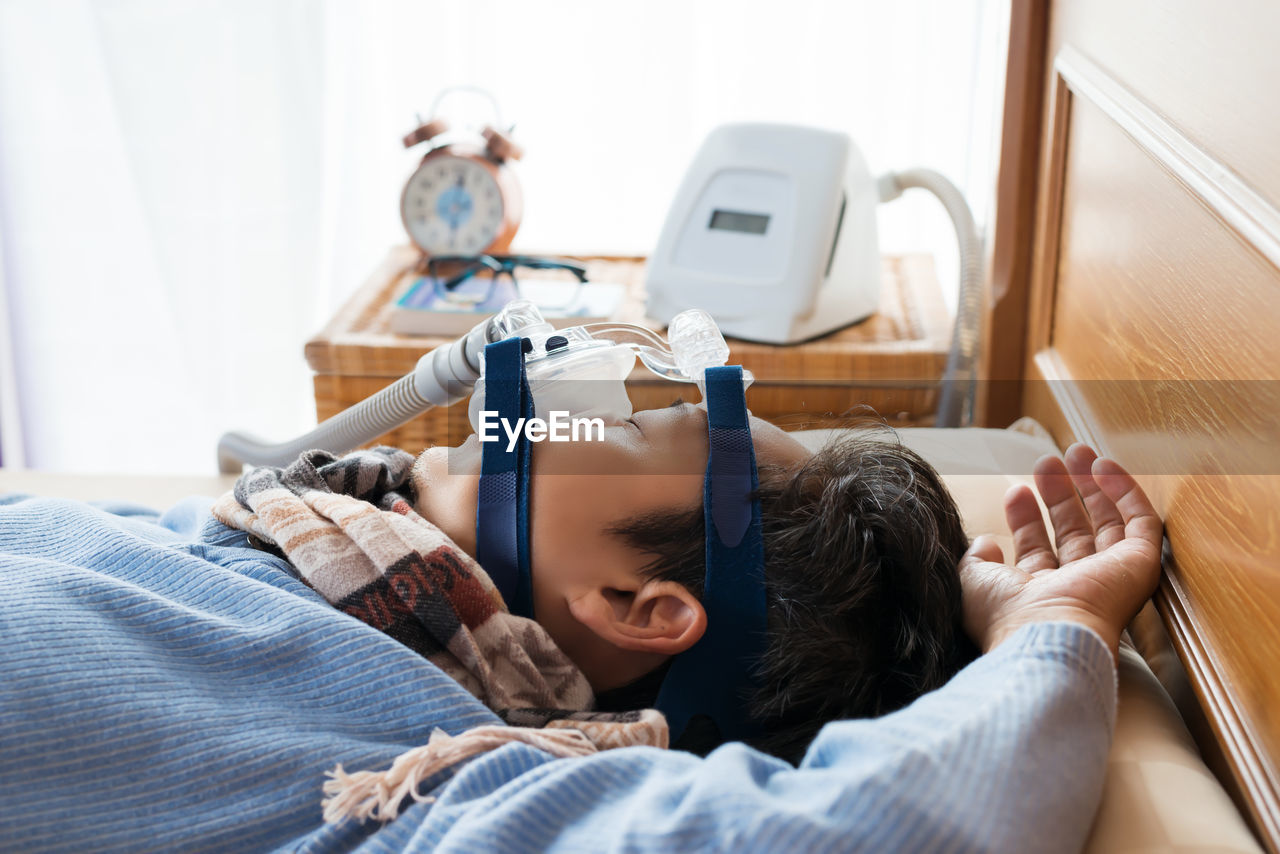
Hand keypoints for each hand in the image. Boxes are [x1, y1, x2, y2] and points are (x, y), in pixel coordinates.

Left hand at [959, 444, 1163, 659]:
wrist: (1045, 634)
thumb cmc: (1005, 615)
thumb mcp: (974, 583)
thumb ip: (976, 561)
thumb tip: (985, 544)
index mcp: (1041, 594)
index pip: (1038, 550)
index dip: (1027, 519)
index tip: (1016, 492)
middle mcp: (1078, 586)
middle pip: (1074, 532)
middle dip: (1062, 496)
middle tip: (1048, 463)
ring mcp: (1111, 575)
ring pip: (1108, 523)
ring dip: (1093, 486)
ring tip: (1076, 451)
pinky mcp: (1140, 564)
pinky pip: (1141, 523)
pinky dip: (1126, 492)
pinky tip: (1105, 466)